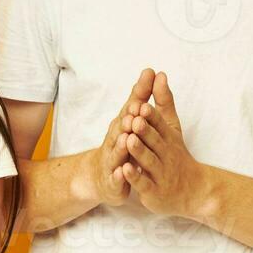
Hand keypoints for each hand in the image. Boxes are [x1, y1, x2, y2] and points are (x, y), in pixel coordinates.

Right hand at [91, 68, 157, 206]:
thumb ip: (141, 97)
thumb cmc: (120, 143)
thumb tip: (152, 71)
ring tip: (127, 139)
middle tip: (136, 110)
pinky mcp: (113, 181)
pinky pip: (115, 178)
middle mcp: (115, 139)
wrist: (100, 176)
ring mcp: (112, 160)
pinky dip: (119, 175)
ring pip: (117, 152)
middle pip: (121, 128)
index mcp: (122, 125)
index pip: (131, 107)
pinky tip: (123, 172)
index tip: (147, 80)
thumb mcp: (131, 119)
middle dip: (128, 119)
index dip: (138, 95)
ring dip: (121, 146)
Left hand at [121, 72, 205, 218]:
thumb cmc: (176, 154)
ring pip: (149, 161)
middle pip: (155, 141)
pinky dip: (135, 177)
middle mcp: (165, 154)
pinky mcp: (153, 191)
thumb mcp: (172, 126)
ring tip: (128, 140)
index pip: (160, 124)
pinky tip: (125, 169)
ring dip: (139, 151)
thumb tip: (159, 73)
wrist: (193, 190)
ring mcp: (160, 173)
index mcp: (168, 138)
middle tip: (134, 118)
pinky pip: (144, 183)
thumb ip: (164, 101)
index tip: (140, 104)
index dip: (150, 115)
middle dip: (144, 130)